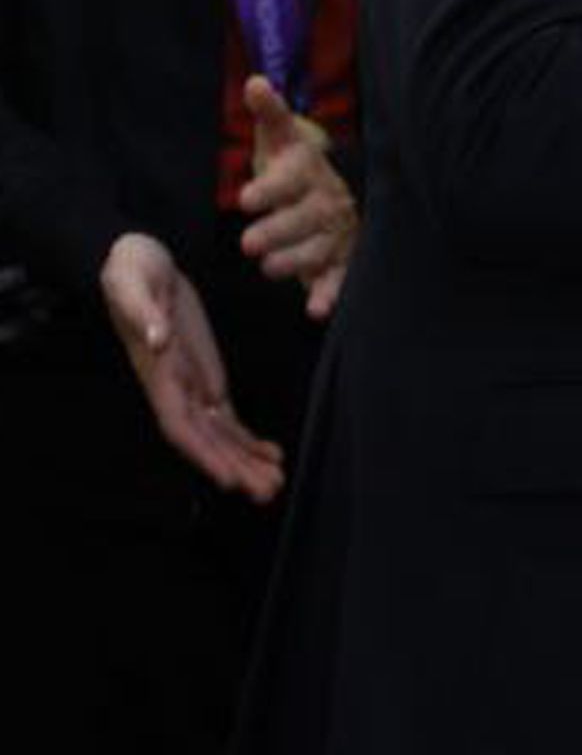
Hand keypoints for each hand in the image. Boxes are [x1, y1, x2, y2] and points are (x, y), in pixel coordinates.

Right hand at [97, 232, 283, 501]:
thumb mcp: (133, 283)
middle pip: (205, 439)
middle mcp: (174, 388)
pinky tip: (272, 455)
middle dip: (233, 467)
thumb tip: (157, 339)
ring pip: (219, 434)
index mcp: (158, 374)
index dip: (203, 454)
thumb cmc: (132, 272)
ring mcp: (190, 385)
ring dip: (245, 460)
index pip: (179, 424)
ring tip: (276, 483)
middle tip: (269, 493)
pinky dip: (248, 438)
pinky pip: (227, 416)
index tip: (228, 479)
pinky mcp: (205, 375)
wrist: (138, 261)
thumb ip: (144, 312)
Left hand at [236, 78, 358, 318]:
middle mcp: (327, 204)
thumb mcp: (282, 141)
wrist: (342, 196)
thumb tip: (256, 83)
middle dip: (277, 231)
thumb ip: (270, 115)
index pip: (290, 179)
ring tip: (269, 269)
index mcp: (309, 174)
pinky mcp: (343, 262)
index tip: (245, 197)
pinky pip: (340, 279)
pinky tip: (315, 310)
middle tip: (249, 243)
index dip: (270, 188)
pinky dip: (330, 295)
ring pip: (318, 250)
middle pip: (305, 219)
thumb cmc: (297, 170)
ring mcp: (337, 235)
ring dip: (295, 262)